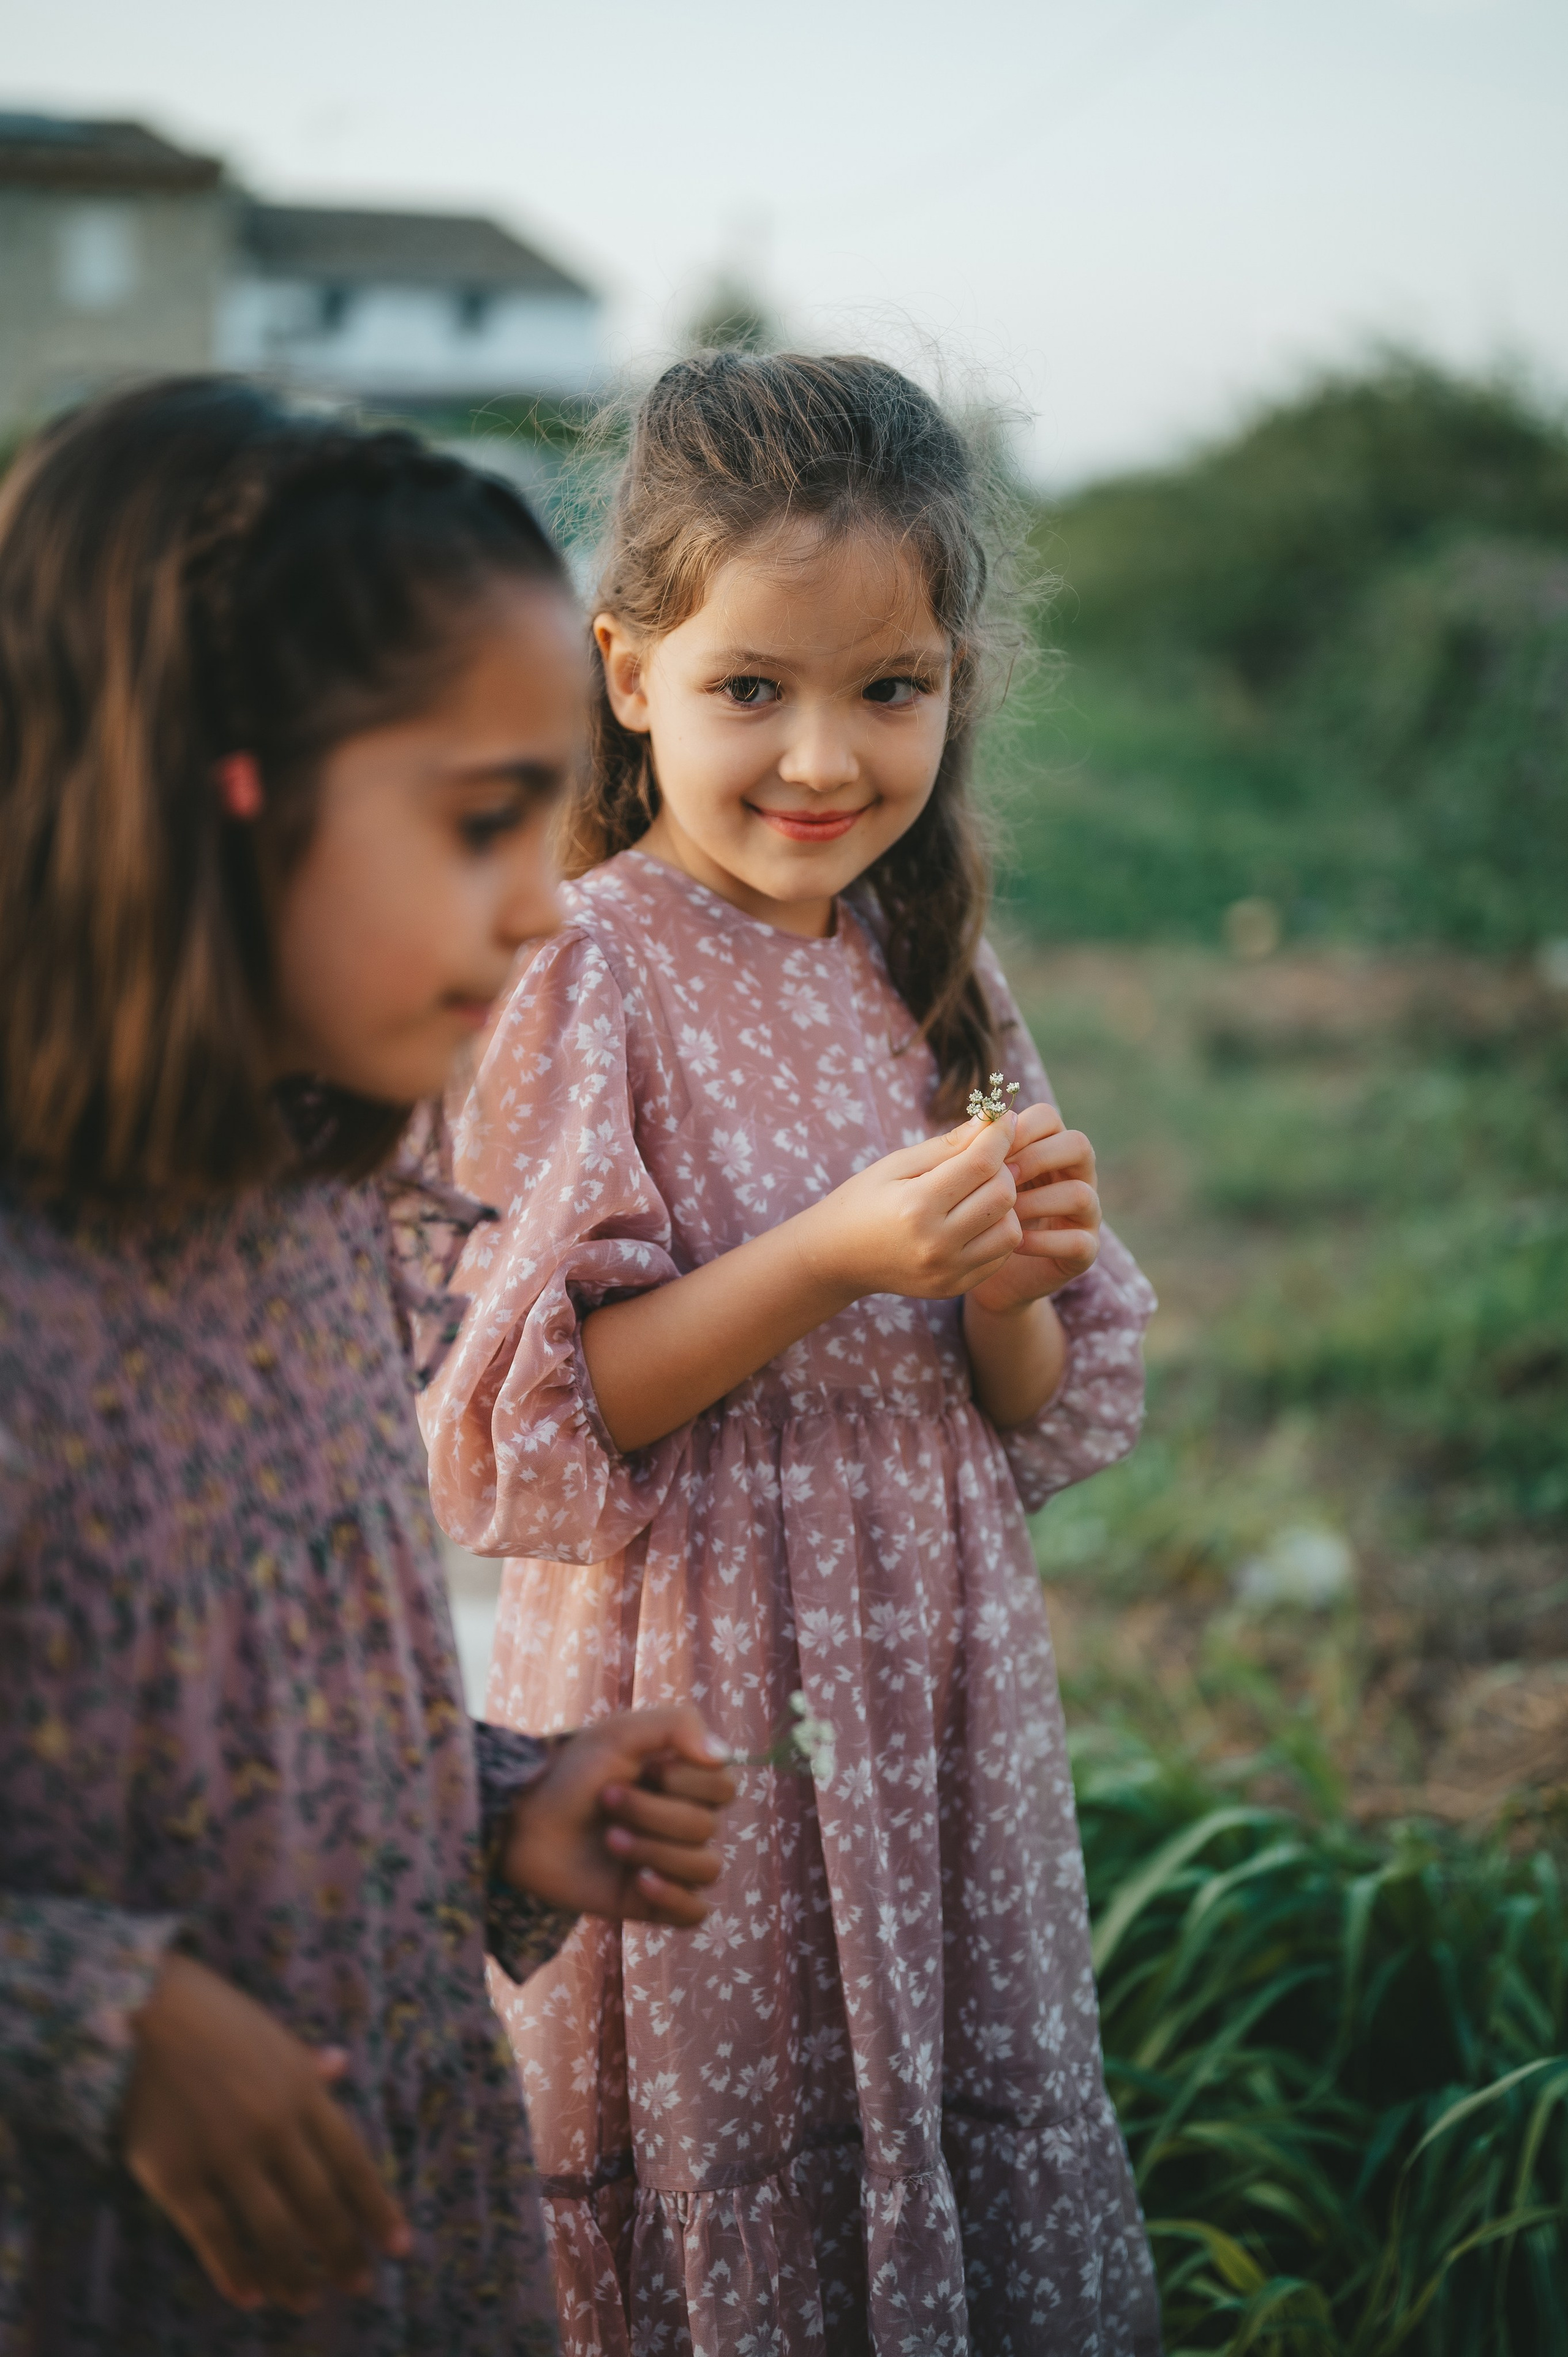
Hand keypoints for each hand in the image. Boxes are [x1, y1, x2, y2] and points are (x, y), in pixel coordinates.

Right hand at [123, 1953, 409, 2313]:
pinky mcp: (176, 2175)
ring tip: (306, 2300)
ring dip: (294, 2274)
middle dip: (342, 2252)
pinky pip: (212, 2235)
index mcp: (304, 2093)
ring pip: (272, 2230)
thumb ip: (306, 2064)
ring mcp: (225, 2154)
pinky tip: (249, 2295)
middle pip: (320, 2205)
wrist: (144, 2010)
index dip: (377, 2211)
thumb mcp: (273, 2035)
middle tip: (358, 2285)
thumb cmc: (214, 2019)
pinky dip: (233, 2270)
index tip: (399, 2249)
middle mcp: (274, 2127)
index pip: (353, 2164)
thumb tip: (340, 2064)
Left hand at [502, 1706, 736, 1928]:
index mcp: (686, 1783)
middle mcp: (685, 1823)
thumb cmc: (571, 1774)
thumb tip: (724, 1757)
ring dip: (653, 1850)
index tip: (642, 1769)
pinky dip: (674, 1897)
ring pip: (705, 1868)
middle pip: (706, 1826)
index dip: (684, 1781)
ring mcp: (672, 1864)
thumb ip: (678, 1725)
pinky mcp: (655, 1903)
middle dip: (652, 1812)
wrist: (523, 1824)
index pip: (724, 1787)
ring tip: (609, 1840)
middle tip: (607, 1800)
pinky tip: (639, 1881)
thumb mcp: (620, 1734)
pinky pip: (695, 1912)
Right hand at [796, 1114, 1021, 1302]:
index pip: (981, 1163)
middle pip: (1002, 1195)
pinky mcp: (955, 1286)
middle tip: (985, 1161)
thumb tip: (994, 1120)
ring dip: (1004, 1204)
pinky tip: (976, 1220)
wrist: (838, 1257)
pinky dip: (997, 1231)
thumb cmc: (865, 1200)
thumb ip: (949, 1144)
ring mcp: (947, 1271)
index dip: (999, 1135)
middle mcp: (935, 1243)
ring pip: (1010, 1229)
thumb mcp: (898, 1164)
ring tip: (980, 1193)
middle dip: (1002, 1169)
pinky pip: (1001, 1255)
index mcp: (916, 1205)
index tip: (1004, 1119)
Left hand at [965, 1101, 1100, 1315]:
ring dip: (1038, 1201)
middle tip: (1002, 1177)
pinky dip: (1044, 1241)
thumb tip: (982, 1120)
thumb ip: (976, 1152)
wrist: (977, 1267)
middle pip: (1078, 1145)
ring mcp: (1085, 1213)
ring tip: (1003, 1214)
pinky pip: (1078, 1241)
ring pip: (1081, 1194)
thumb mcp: (969, 1179)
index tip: (989, 1149)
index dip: (1019, 1128)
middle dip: (1036, 1158)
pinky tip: (1014, 1244)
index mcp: (1047, 1147)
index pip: (1048, 1118)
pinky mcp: (1084, 1250)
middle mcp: (1074, 1175)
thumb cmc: (970, 1212)